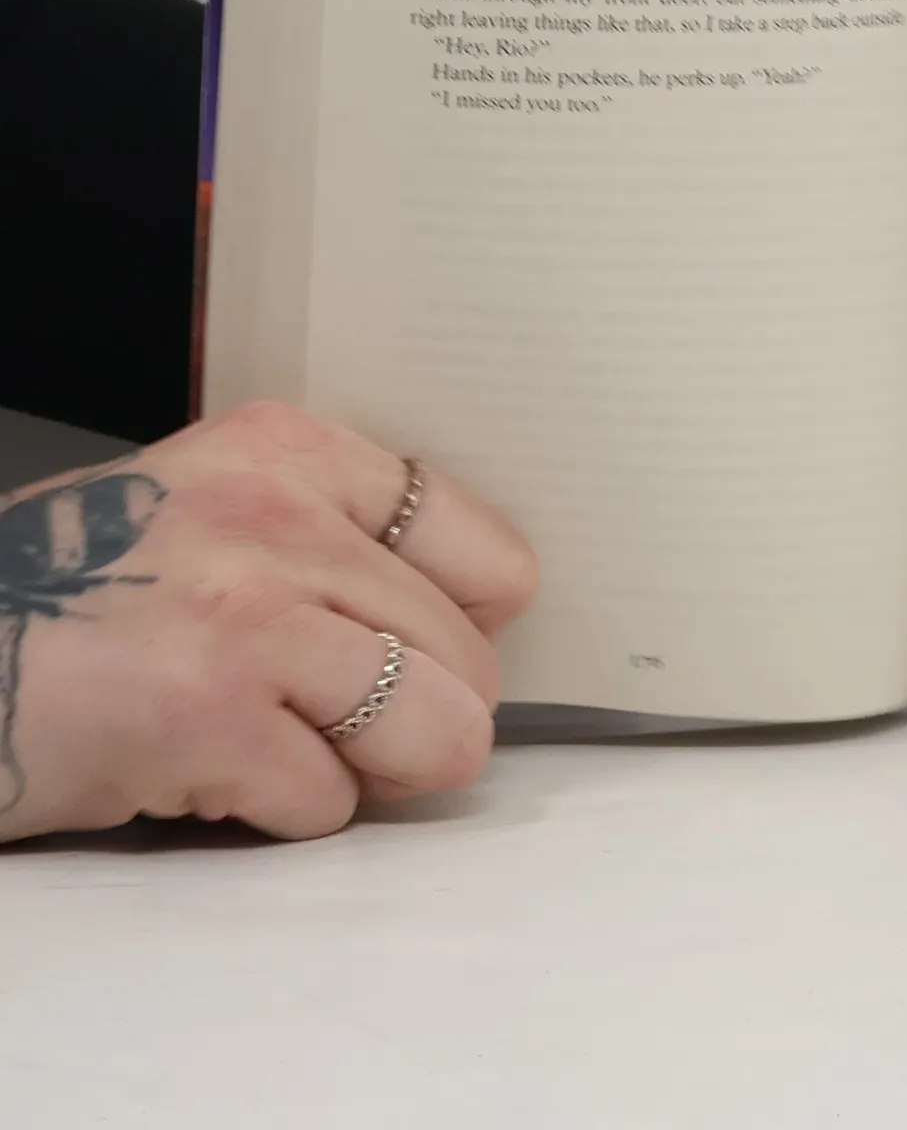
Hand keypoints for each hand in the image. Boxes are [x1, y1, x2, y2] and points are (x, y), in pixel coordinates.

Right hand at [0, 402, 537, 841]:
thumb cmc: (62, 599)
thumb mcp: (205, 510)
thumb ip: (332, 542)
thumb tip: (478, 621)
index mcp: (289, 452)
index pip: (483, 549)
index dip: (469, 627)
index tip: (430, 656)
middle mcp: (279, 517)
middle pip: (468, 656)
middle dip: (416, 716)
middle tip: (328, 725)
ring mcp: (248, 613)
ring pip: (437, 732)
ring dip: (368, 771)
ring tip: (287, 750)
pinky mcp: (206, 714)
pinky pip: (330, 802)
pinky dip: (278, 815)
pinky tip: (202, 775)